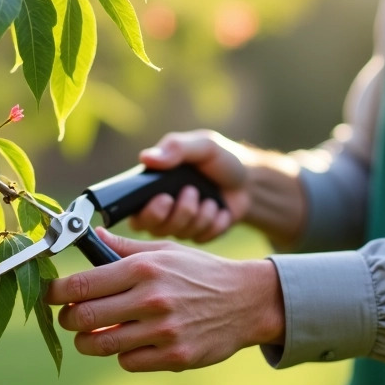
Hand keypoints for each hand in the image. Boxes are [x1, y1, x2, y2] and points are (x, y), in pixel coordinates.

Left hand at [46, 229, 284, 371]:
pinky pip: (128, 362)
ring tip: (93, 334)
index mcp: (143, 268)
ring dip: (89, 341)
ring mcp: (163, 331)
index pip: (81, 285)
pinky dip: (123, 354)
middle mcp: (151, 299)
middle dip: (68, 319)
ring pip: (100, 345)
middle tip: (71, 316)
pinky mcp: (175, 357)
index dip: (56, 293)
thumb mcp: (164, 251)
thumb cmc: (199, 272)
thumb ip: (123, 248)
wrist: (246, 301)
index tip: (50, 296)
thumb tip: (90, 236)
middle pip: (82, 318)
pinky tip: (133, 342)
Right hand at [130, 130, 252, 241]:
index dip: (148, 212)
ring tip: (210, 199)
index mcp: (153, 188)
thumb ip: (176, 149)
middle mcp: (162, 210)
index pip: (134, 212)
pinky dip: (215, 223)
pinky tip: (221, 210)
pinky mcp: (198, 236)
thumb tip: (146, 158)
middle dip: (178, 213)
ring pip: (180, 234)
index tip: (166, 198)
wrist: (249, 182)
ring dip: (200, 215)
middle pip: (154, 229)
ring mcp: (180, 225)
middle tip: (192, 192)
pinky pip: (200, 239)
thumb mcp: (202, 146)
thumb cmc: (221, 159)